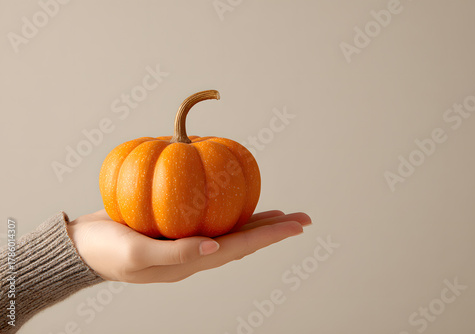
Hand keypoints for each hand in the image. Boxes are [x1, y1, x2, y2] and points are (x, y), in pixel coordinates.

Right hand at [67, 209, 310, 282]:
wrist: (83, 246)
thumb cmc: (106, 252)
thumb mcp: (136, 255)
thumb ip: (175, 254)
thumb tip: (214, 248)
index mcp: (192, 261)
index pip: (241, 247)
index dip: (271, 236)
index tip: (298, 224)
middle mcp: (197, 252)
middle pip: (244, 239)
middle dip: (273, 230)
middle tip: (301, 218)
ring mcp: (188, 239)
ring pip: (231, 228)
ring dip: (256, 220)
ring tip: (278, 213)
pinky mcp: (176, 226)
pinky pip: (209, 215)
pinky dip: (226, 206)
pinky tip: (232, 196)